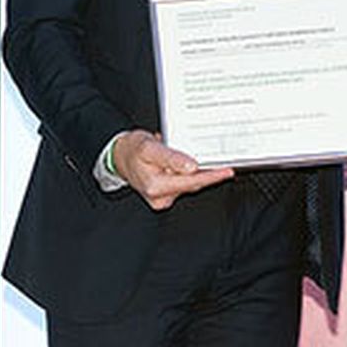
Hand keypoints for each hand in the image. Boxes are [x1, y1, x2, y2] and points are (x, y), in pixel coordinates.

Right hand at [113, 130, 233, 210]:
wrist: (120, 157)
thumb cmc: (133, 150)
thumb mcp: (150, 147)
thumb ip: (170, 158)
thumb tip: (191, 167)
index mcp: (155, 186)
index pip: (191, 182)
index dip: (211, 176)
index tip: (226, 172)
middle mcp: (159, 196)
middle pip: (192, 184)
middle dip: (206, 172)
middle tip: (220, 161)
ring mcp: (162, 199)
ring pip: (188, 185)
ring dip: (195, 173)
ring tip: (190, 156)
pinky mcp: (164, 197)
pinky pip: (182, 186)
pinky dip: (187, 176)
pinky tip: (182, 166)